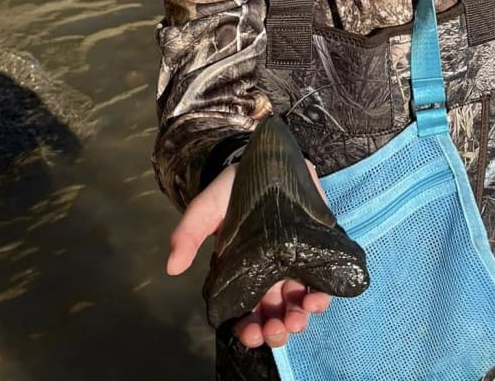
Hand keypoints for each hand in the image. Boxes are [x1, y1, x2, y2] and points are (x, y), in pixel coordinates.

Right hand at [167, 161, 332, 347]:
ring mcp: (295, 264)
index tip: (248, 333)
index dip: (246, 328)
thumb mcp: (206, 208)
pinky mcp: (317, 251)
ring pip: (298, 303)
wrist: (268, 161)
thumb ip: (189, 234)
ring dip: (298, 318)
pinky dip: (321, 296)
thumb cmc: (232, 189)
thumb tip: (172, 268)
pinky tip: (317, 300)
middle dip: (274, 330)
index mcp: (241, 272)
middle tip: (275, 331)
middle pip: (273, 313)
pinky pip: (323, 282)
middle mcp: (269, 274)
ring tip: (296, 320)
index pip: (243, 310)